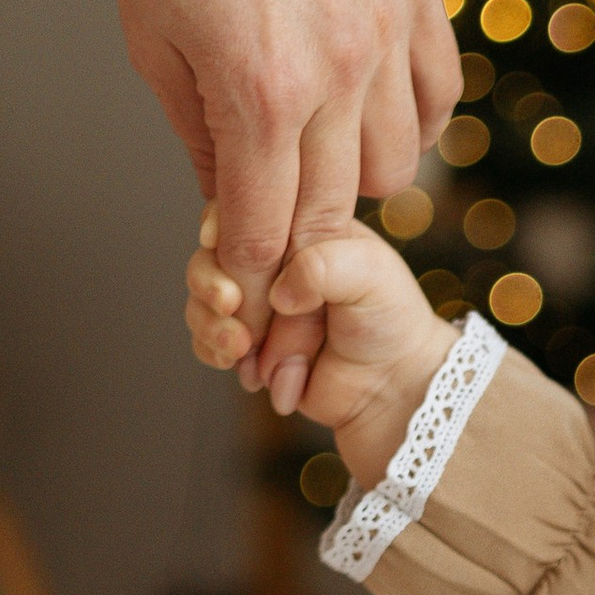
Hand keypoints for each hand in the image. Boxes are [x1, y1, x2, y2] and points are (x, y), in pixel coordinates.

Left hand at [104, 0, 459, 395]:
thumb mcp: (155, 47)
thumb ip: (203, 142)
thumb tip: (232, 213)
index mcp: (260, 91)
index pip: (272, 230)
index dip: (255, 272)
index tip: (245, 289)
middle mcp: (339, 71)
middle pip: (336, 211)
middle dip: (301, 243)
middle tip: (279, 247)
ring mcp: (387, 32)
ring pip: (397, 166)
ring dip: (355, 181)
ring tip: (316, 158)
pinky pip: (435, 99)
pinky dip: (407, 123)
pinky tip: (366, 111)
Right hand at [187, 214, 453, 486]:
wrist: (391, 386)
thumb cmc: (389, 321)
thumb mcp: (370, 274)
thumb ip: (321, 266)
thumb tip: (276, 293)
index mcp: (299, 226)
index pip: (242, 208)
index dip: (221, 223)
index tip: (215, 241)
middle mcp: (270, 262)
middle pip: (209, 255)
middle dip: (210, 282)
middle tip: (231, 305)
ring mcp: (255, 304)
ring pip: (202, 301)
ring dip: (213, 325)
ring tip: (244, 349)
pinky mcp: (247, 344)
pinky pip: (207, 342)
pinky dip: (217, 353)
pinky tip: (247, 367)